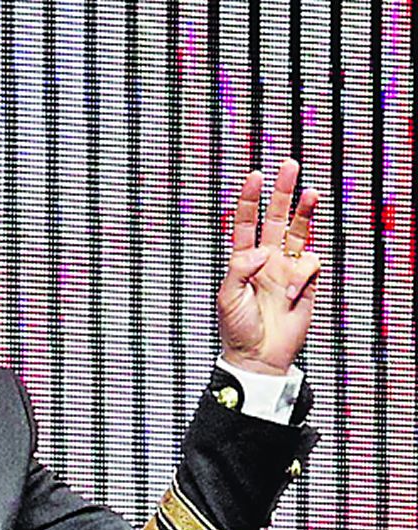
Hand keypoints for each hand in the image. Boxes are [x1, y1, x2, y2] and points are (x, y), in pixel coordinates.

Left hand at [218, 158, 321, 374]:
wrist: (258, 355)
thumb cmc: (237, 329)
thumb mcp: (227, 297)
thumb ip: (240, 269)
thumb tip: (261, 251)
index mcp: (243, 259)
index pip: (247, 221)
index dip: (250, 199)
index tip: (255, 176)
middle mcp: (267, 259)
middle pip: (277, 217)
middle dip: (283, 192)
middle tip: (290, 166)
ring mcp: (287, 269)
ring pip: (300, 232)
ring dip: (306, 212)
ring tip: (311, 193)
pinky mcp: (306, 282)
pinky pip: (311, 264)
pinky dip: (303, 274)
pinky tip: (293, 292)